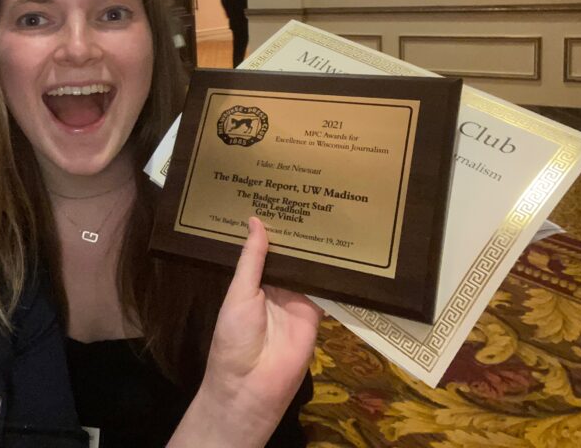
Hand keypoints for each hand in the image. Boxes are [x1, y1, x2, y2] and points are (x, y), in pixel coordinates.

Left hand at [169, 217, 321, 446]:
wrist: (252, 386)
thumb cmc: (235, 337)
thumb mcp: (239, 293)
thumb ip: (251, 260)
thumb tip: (256, 220)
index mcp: (252, 280)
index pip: (265, 248)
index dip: (273, 226)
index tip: (281, 195)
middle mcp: (276, 286)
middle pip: (290, 255)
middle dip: (298, 233)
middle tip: (311, 196)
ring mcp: (297, 299)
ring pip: (309, 267)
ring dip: (317, 248)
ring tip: (329, 210)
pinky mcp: (317, 312)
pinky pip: (327, 289)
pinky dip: (335, 272)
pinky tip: (345, 247)